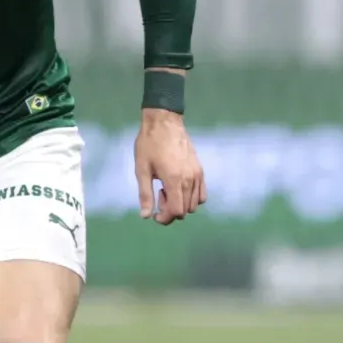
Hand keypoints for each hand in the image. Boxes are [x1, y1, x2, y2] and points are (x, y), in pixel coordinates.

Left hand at [134, 108, 205, 224]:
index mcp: (174, 180)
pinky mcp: (200, 170)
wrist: (164, 123)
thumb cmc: (149, 144)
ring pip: (195, 204)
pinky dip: (192, 198)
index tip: (154, 214)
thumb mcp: (141, 170)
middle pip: (186, 210)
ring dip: (181, 204)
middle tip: (158, 194)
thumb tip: (145, 216)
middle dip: (170, 210)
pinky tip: (179, 189)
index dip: (164, 218)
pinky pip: (202, 194)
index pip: (176, 211)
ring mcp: (197, 175)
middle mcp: (189, 179)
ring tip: (167, 189)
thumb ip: (145, 194)